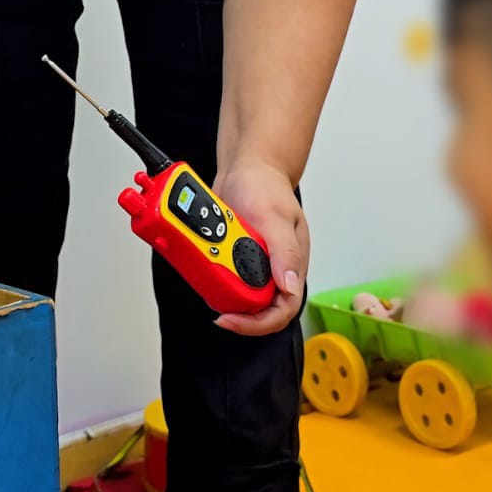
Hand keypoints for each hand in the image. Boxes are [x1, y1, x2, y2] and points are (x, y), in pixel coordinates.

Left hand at [212, 160, 309, 335]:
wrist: (244, 168)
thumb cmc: (267, 187)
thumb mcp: (275, 217)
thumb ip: (284, 251)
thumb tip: (289, 285)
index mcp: (290, 266)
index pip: (281, 311)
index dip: (256, 323)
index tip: (229, 319)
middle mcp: (273, 270)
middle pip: (255, 309)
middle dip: (232, 308)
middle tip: (211, 294)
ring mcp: (252, 264)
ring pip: (236, 294)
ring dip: (218, 289)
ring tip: (205, 272)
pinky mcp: (233, 256)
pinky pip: (221, 276)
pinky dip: (209, 273)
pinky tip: (200, 263)